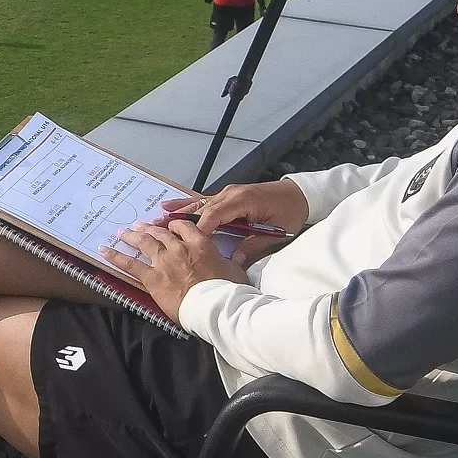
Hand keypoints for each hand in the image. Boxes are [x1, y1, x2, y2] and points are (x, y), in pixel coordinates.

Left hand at [101, 220, 251, 317]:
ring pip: (144, 243)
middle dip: (150, 229)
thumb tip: (233, 262)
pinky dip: (115, 256)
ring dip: (133, 236)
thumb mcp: (234, 270)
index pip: (184, 227)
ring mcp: (163, 262)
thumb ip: (226, 262)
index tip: (170, 226)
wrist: (214, 306)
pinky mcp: (152, 278)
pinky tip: (104, 251)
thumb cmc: (227, 289)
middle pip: (161, 233)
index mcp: (200, 244)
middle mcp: (179, 248)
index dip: (174, 225)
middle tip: (141, 226)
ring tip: (124, 232)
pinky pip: (130, 264)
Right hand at [156, 178, 307, 265]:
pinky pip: (204, 201)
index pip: (214, 215)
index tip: (185, 242)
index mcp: (242, 201)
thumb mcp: (274, 233)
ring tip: (156, 219)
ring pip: (198, 204)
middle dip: (179, 220)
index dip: (199, 229)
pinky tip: (170, 207)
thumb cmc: (290, 212)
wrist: (301, 195)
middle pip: (201, 208)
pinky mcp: (227, 196)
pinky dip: (187, 205)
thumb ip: (251, 247)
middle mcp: (231, 194)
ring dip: (178, 213)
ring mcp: (228, 193)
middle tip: (157, 229)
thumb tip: (232, 263)